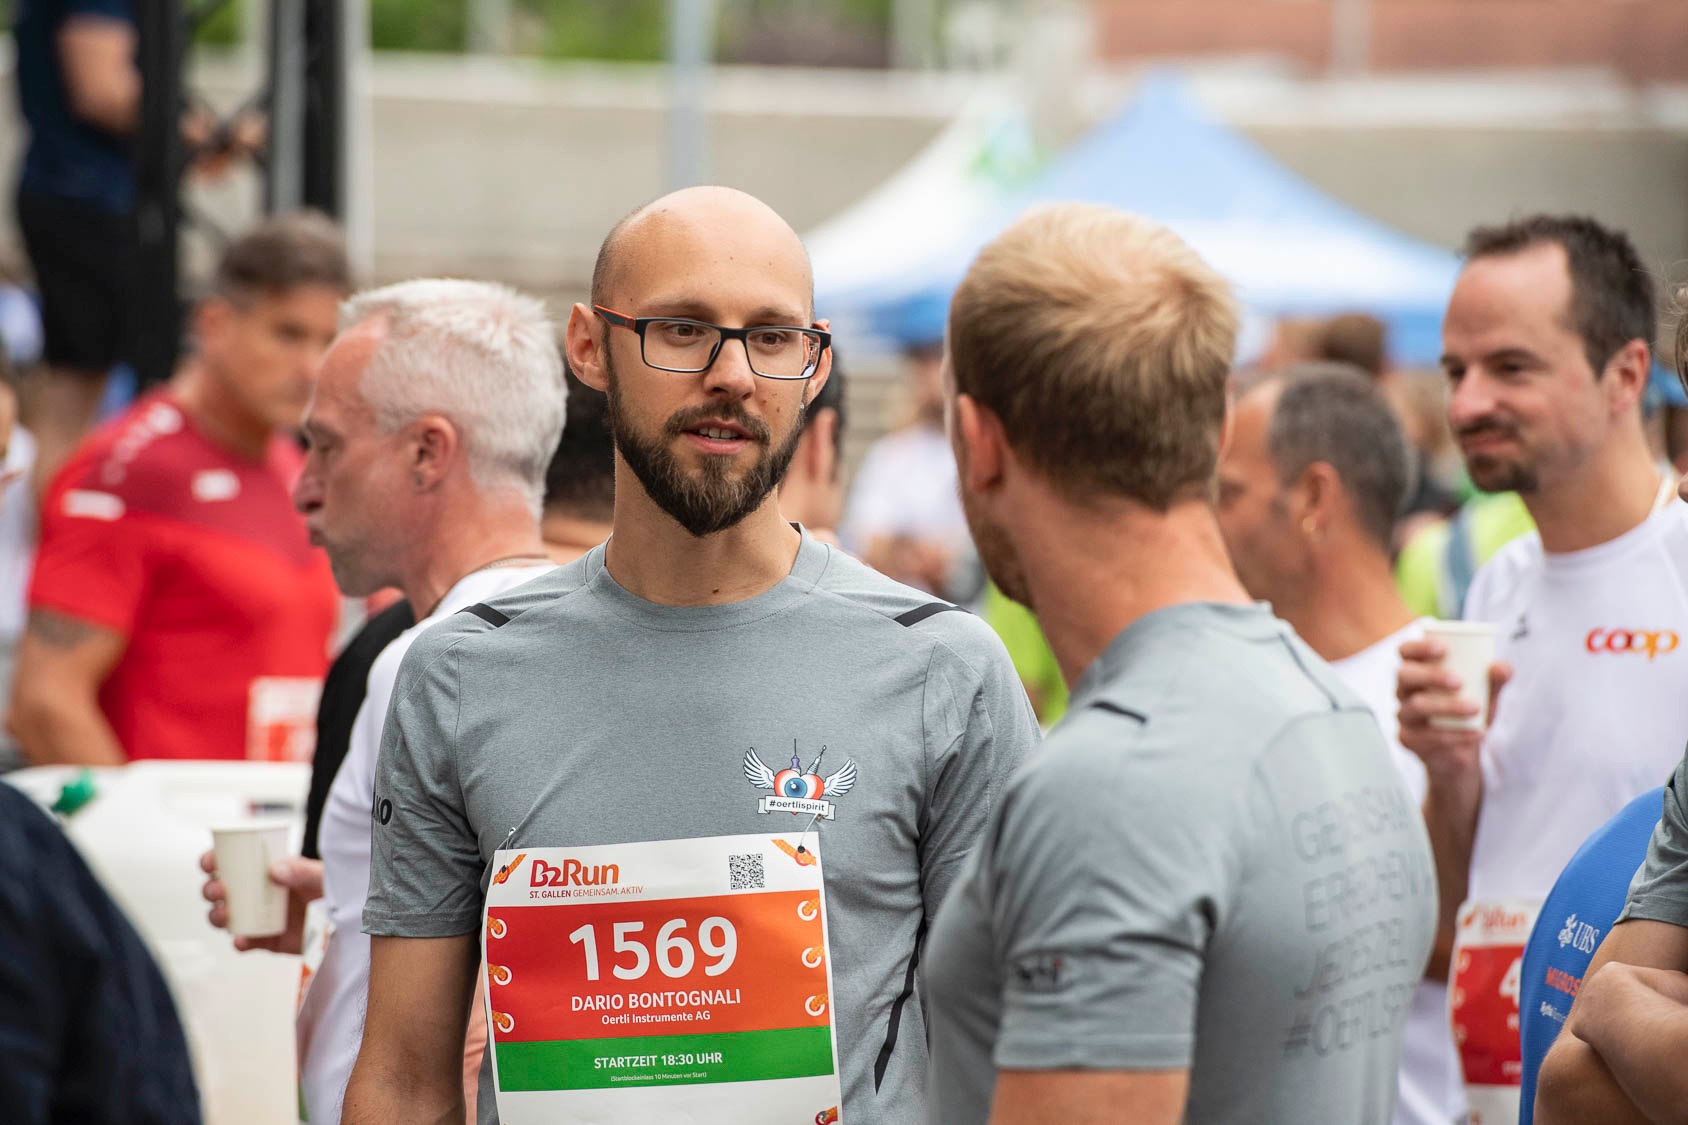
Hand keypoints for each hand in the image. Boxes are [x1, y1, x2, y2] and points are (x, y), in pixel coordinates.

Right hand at [199, 848, 322, 954]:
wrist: (344, 922)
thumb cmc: (330, 889)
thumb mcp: (320, 876)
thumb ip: (302, 870)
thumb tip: (275, 870)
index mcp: (261, 870)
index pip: (228, 862)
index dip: (212, 861)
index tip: (211, 863)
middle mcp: (253, 893)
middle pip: (217, 890)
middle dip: (210, 889)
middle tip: (220, 890)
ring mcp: (255, 917)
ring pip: (223, 917)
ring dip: (216, 916)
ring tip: (225, 915)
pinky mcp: (264, 940)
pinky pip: (244, 942)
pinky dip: (240, 942)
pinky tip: (242, 940)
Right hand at [1396, 637, 1510, 784]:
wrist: (1462, 753)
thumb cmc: (1470, 712)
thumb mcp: (1487, 694)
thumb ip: (1496, 679)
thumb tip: (1499, 667)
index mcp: (1418, 670)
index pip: (1406, 651)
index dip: (1418, 647)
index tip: (1444, 648)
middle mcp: (1404, 690)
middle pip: (1404, 675)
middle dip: (1430, 675)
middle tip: (1459, 681)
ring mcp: (1404, 715)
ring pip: (1416, 706)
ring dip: (1446, 706)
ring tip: (1475, 708)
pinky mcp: (1408, 739)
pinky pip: (1428, 735)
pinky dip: (1456, 734)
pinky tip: (1477, 732)